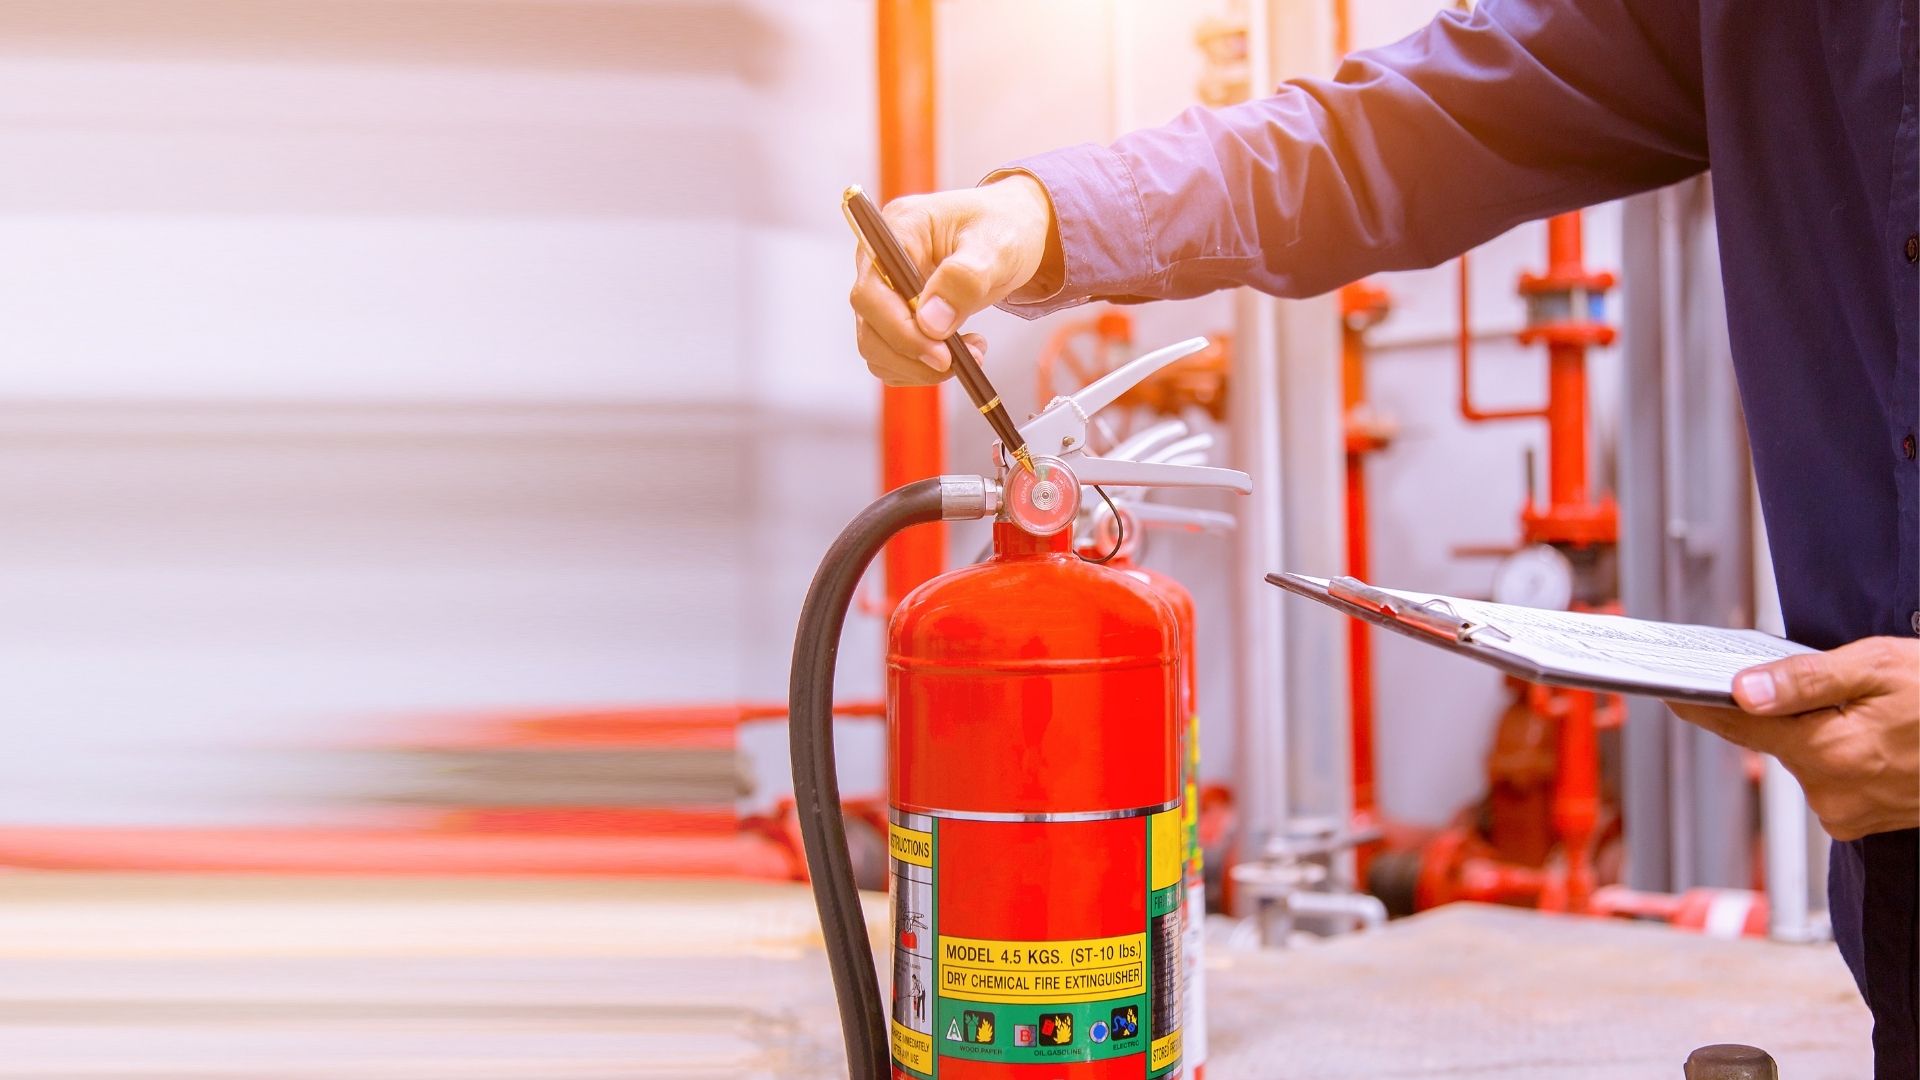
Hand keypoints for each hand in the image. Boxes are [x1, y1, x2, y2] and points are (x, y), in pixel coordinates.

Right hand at [848, 175, 1055, 386]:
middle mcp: (879, 259)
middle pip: (869, 325)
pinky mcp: (894, 313)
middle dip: (914, 354)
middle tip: (962, 361)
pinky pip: (892, 355)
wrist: (1012, 234)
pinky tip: (958, 352)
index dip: (901, 330)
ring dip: (919, 365)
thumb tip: (930, 322)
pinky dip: (922, 366)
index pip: (873, 292)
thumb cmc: (1006, 228)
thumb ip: (965, 279)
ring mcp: (883, 289)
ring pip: (877, 347)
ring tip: (971, 351)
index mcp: (897, 230)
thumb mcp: (997, 247)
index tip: (942, 355)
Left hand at [1669, 637, 1918, 840]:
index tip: (1668, 690)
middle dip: (1778, 707)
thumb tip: (1743, 689)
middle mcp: (1832, 794)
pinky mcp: (1864, 820)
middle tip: (1802, 674)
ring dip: (1814, 730)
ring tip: (1862, 705)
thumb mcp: (1880, 667)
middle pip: (1773, 740)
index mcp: (1830, 753)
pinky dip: (1837, 750)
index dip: (1701, 703)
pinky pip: (1830, 776)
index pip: (1740, 725)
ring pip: (1803, 757)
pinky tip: (1871, 732)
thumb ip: (1806, 679)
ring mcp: (1849, 814)